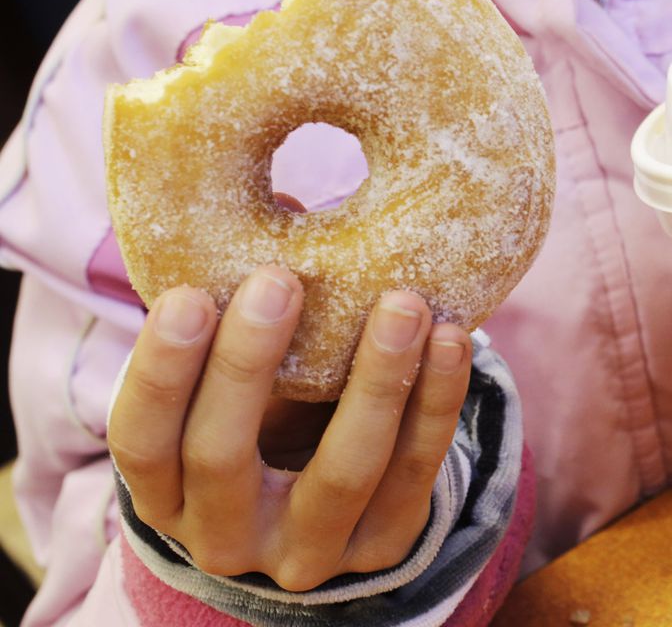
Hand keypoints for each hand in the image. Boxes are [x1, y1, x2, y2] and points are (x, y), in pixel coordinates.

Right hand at [107, 266, 472, 590]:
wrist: (328, 511)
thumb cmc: (265, 420)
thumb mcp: (236, 384)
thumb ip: (244, 310)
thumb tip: (288, 198)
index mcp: (168, 493)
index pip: (142, 439)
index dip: (161, 370)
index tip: (188, 292)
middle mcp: (223, 536)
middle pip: (221, 456)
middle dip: (248, 363)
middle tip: (280, 277)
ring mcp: (305, 551)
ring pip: (341, 470)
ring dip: (376, 380)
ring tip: (403, 302)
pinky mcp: (381, 548)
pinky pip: (414, 471)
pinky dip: (435, 402)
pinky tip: (451, 340)